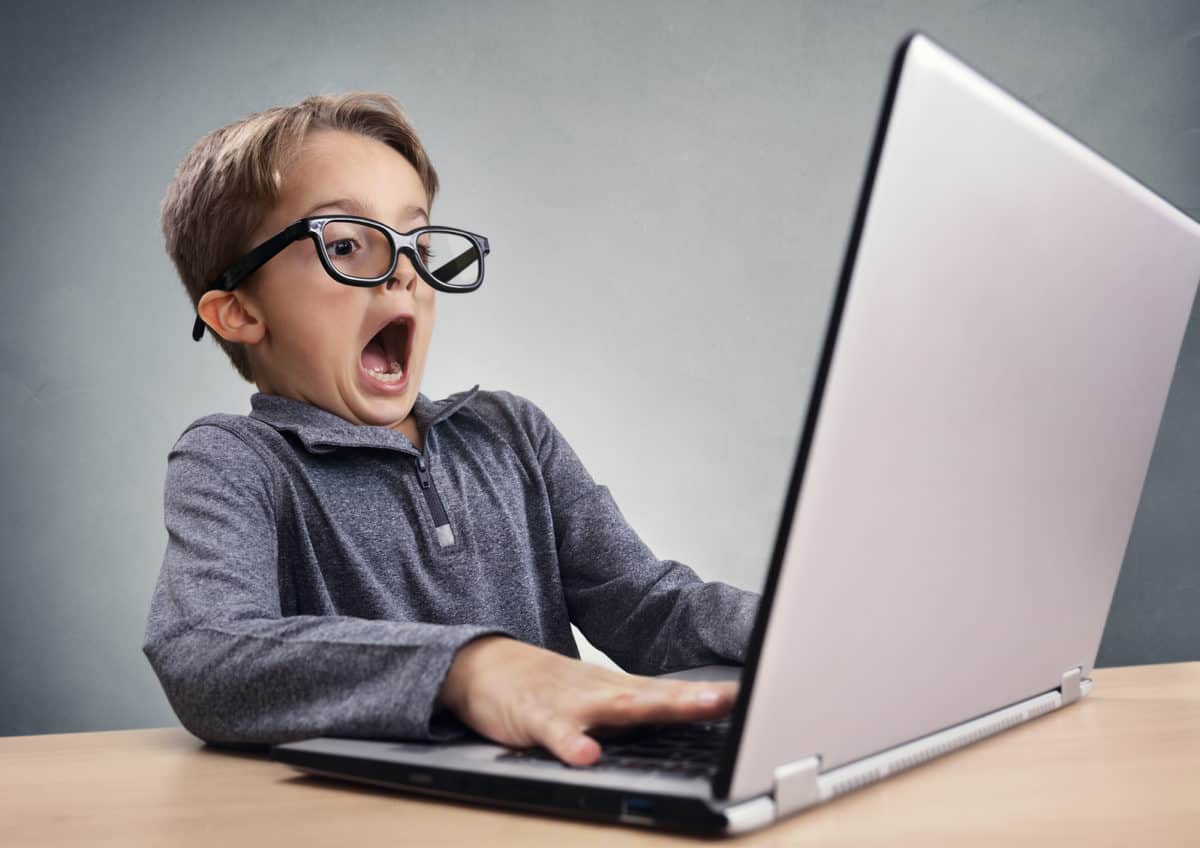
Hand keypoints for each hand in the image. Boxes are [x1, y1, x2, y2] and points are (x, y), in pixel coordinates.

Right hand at [437, 635, 737, 765]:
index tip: (761, 697)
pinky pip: (556, 733)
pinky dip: (572, 744)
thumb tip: (691, 722)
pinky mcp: (536, 717)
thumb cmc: (547, 688)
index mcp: (621, 691)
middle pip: (657, 695)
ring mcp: (571, 702)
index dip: (716, 697)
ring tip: (693, 709)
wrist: (483, 665)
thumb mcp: (599, 700)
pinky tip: (588, 757)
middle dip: (698, 699)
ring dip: (654, 708)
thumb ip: (639, 713)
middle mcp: (603, 691)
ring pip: (617, 706)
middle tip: (738, 698)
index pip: (676, 693)